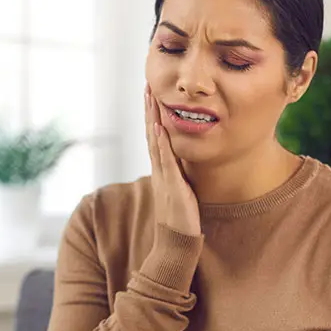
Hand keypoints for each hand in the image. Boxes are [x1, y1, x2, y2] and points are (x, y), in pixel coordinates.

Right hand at [145, 85, 200, 235]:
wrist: (176, 245)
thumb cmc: (181, 221)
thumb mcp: (180, 192)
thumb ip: (179, 175)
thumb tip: (182, 163)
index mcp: (162, 171)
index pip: (155, 137)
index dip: (153, 115)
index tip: (152, 95)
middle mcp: (159, 171)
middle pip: (151, 133)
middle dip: (150, 109)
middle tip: (147, 85)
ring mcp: (164, 177)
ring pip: (155, 142)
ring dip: (153, 118)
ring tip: (152, 97)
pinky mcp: (172, 186)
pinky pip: (166, 161)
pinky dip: (162, 143)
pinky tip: (161, 127)